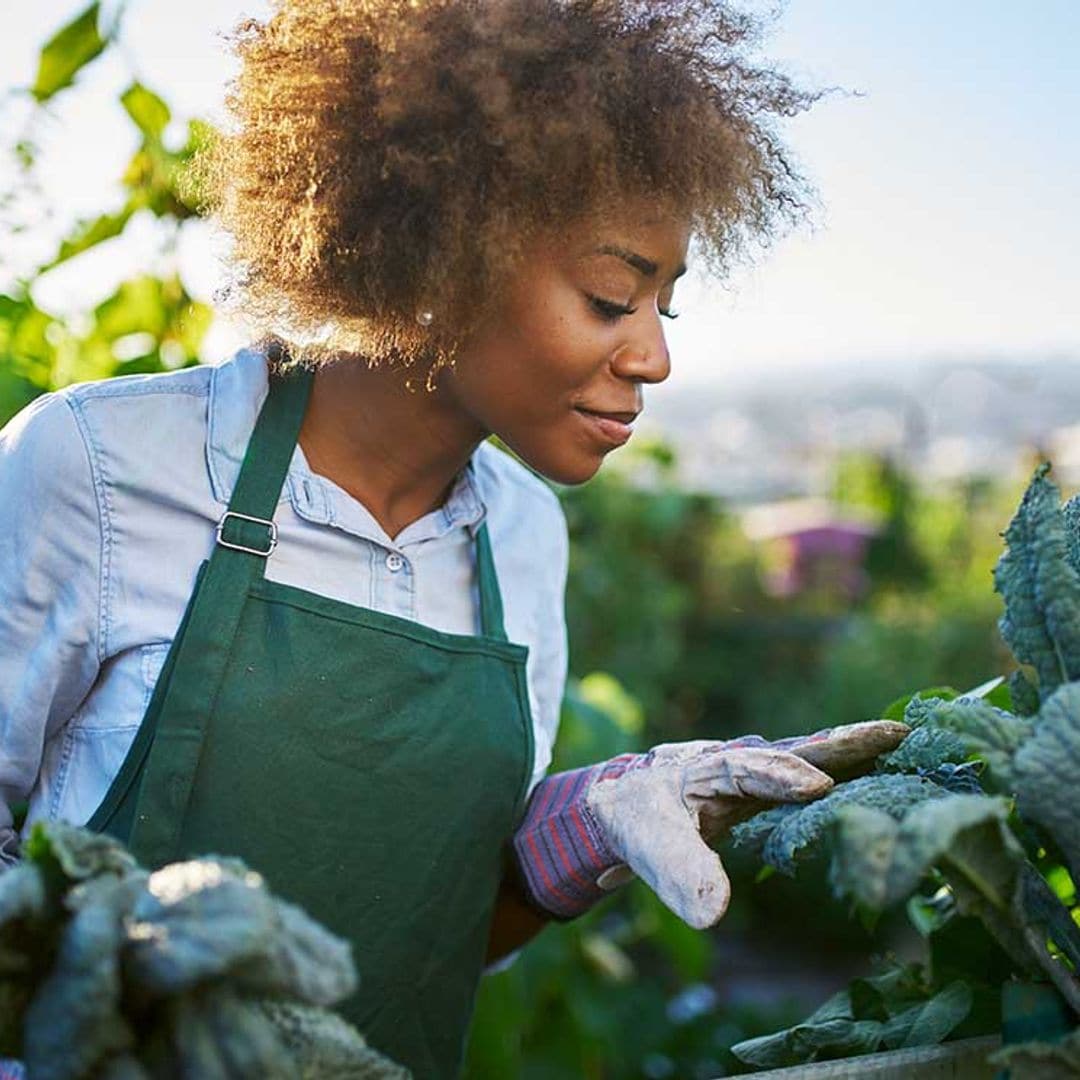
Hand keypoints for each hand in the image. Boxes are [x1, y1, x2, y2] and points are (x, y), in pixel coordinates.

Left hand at [512, 720, 907, 928]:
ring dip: (853, 749)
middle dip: (840, 743)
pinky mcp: (771, 782)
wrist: (628, 801)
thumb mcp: (651, 848)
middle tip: (894, 734)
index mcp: (707, 770)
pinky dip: (848, 765)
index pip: (747, 770)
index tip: (816, 785)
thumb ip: (681, 873)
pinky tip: (885, 769)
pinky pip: (814, 770)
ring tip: (903, 742)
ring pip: (810, 754)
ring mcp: (758, 767)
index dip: (780, 776)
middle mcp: (739, 760)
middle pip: (795, 748)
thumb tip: (713, 913)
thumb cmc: (640, 823)